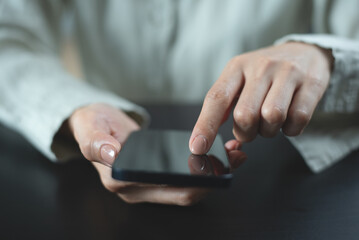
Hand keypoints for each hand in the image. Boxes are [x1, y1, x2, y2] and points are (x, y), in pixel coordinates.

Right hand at [68, 103, 245, 205]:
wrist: (98, 125)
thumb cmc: (93, 124)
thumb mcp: (88, 127)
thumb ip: (95, 142)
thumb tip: (111, 155)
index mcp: (118, 179)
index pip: (158, 187)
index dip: (188, 180)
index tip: (211, 166)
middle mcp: (136, 189)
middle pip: (180, 194)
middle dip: (210, 180)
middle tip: (233, 159)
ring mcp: (148, 186)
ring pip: (186, 189)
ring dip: (212, 177)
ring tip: (234, 156)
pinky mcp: (158, 178)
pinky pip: (184, 180)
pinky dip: (205, 171)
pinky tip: (220, 156)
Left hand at [190, 42, 332, 154]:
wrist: (304, 52)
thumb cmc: (265, 73)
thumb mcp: (240, 80)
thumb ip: (224, 107)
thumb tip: (207, 140)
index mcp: (236, 67)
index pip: (216, 98)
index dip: (205, 126)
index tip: (198, 147)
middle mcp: (261, 67)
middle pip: (245, 115)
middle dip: (245, 132)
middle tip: (251, 128)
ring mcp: (288, 73)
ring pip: (272, 118)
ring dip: (269, 131)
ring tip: (270, 121)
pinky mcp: (312, 84)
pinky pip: (298, 119)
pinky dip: (291, 129)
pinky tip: (288, 119)